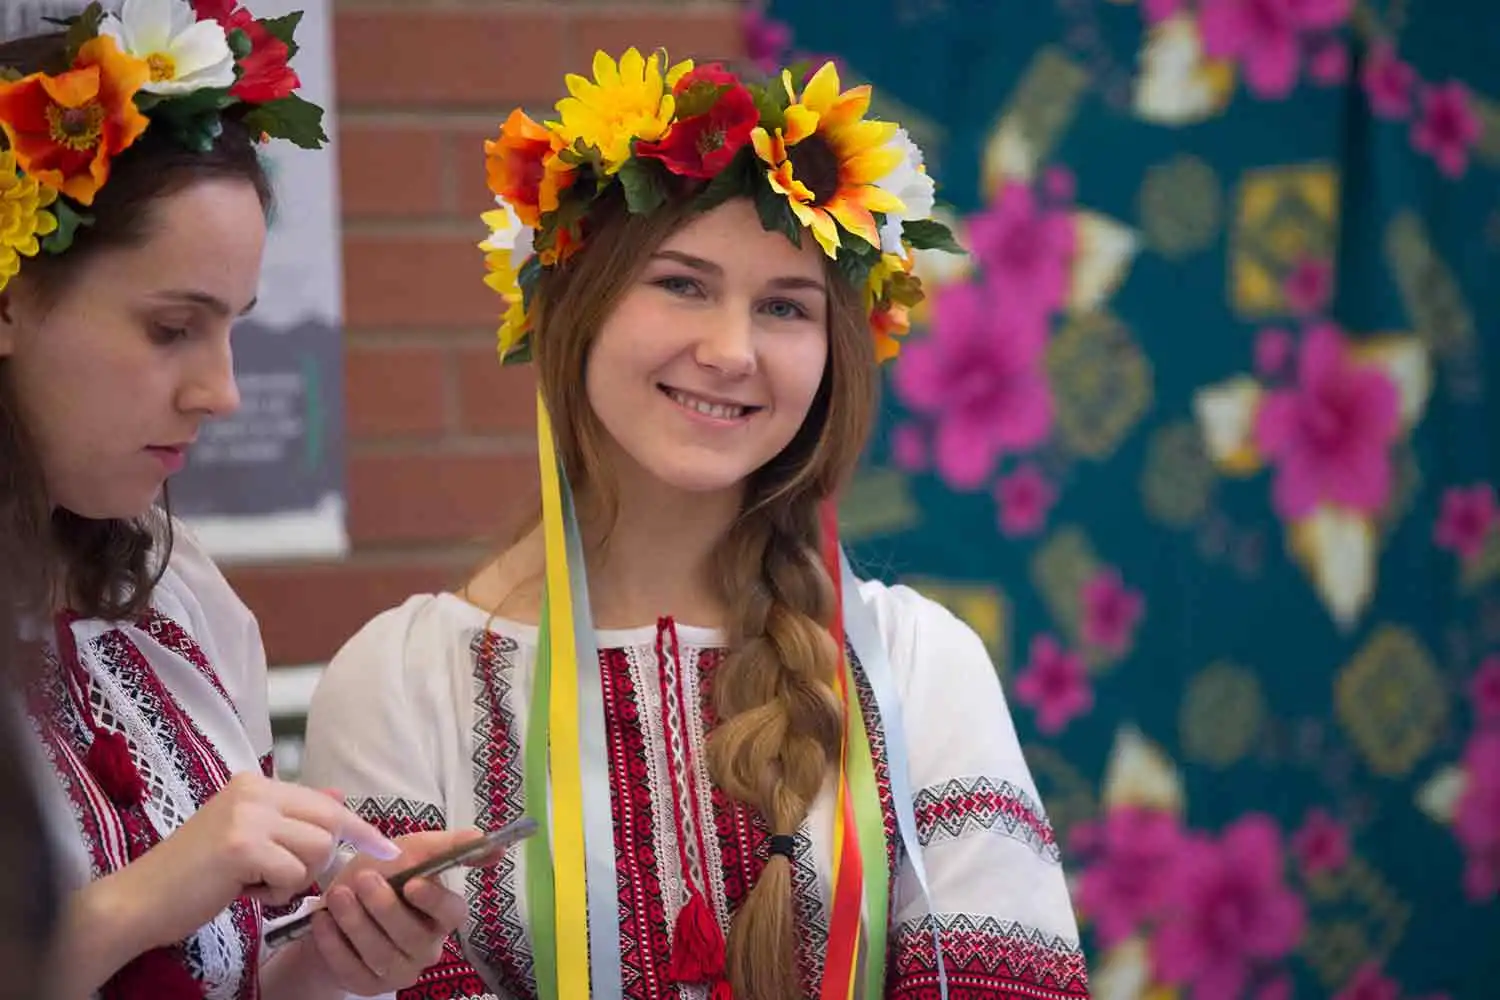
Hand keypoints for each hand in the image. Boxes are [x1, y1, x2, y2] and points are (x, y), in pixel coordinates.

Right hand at [106, 772, 399, 951]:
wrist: (138, 902)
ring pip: (317, 851)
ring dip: (293, 881)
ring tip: (254, 883)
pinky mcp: (242, 845)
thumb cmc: (195, 877)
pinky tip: (242, 892)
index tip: (388, 850)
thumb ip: (290, 818)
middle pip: (330, 825)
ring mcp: (248, 814)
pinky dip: (275, 894)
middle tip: (280, 881)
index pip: (326, 803)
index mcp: (255, 784)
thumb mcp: (246, 837)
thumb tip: (339, 797)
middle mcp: (254, 790)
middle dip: (319, 862)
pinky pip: (294, 875)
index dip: (361, 830)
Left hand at [301, 829, 502, 993]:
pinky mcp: (368, 986)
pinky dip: (335, 945)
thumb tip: (496, 845)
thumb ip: (450, 846)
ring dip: (357, 923)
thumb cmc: (380, 874)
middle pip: (413, 937)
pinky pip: (353, 971)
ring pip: (382, 955)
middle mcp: (426, 947)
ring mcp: (398, 971)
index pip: (452, 913)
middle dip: (385, 907)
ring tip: (336, 895)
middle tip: (362, 879)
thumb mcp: (411, 850)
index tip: (411, 882)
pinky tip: (323, 921)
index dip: (434, 900)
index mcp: (442, 915)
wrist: (335, 905)